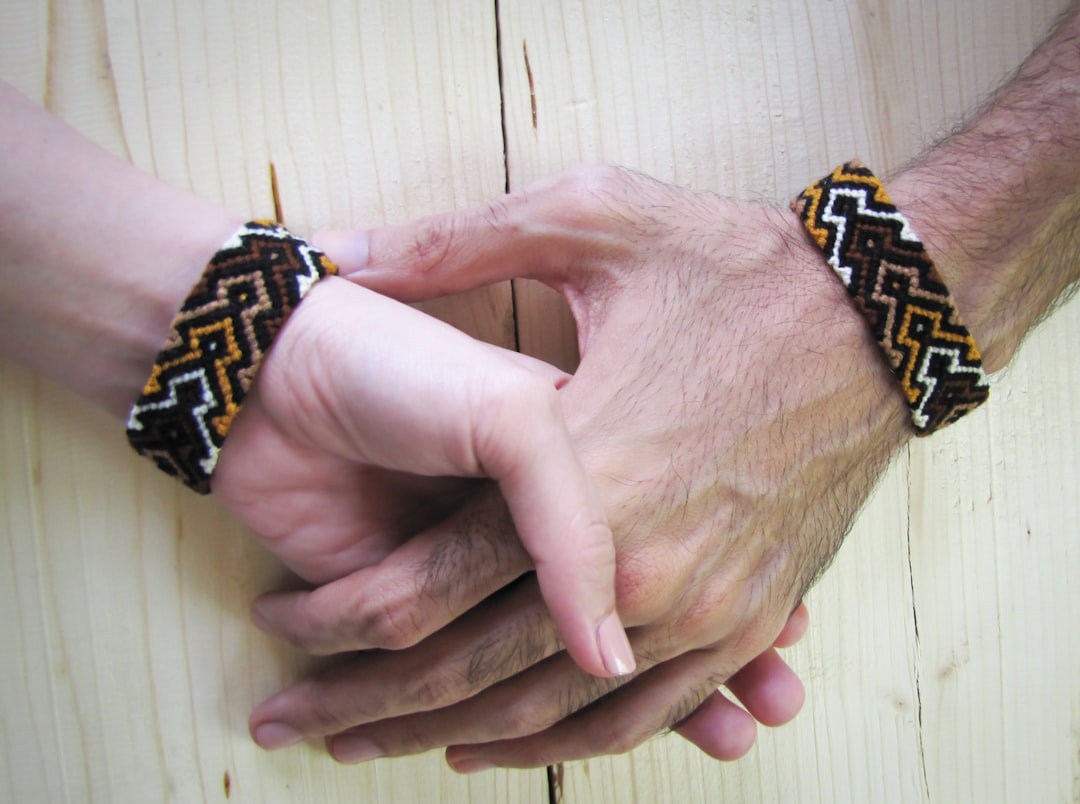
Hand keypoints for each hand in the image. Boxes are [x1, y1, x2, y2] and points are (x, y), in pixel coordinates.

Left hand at [250, 166, 909, 765]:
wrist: (874, 314)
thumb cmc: (735, 264)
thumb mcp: (593, 217)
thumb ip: (454, 241)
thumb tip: (337, 248)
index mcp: (584, 469)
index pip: (430, 585)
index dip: (338, 620)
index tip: (280, 630)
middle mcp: (642, 561)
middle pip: (474, 668)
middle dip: (373, 704)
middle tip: (301, 722)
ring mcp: (703, 602)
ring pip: (550, 712)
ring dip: (457, 736)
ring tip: (381, 744)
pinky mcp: (745, 613)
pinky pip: (640, 714)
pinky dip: (564, 742)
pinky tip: (506, 743)